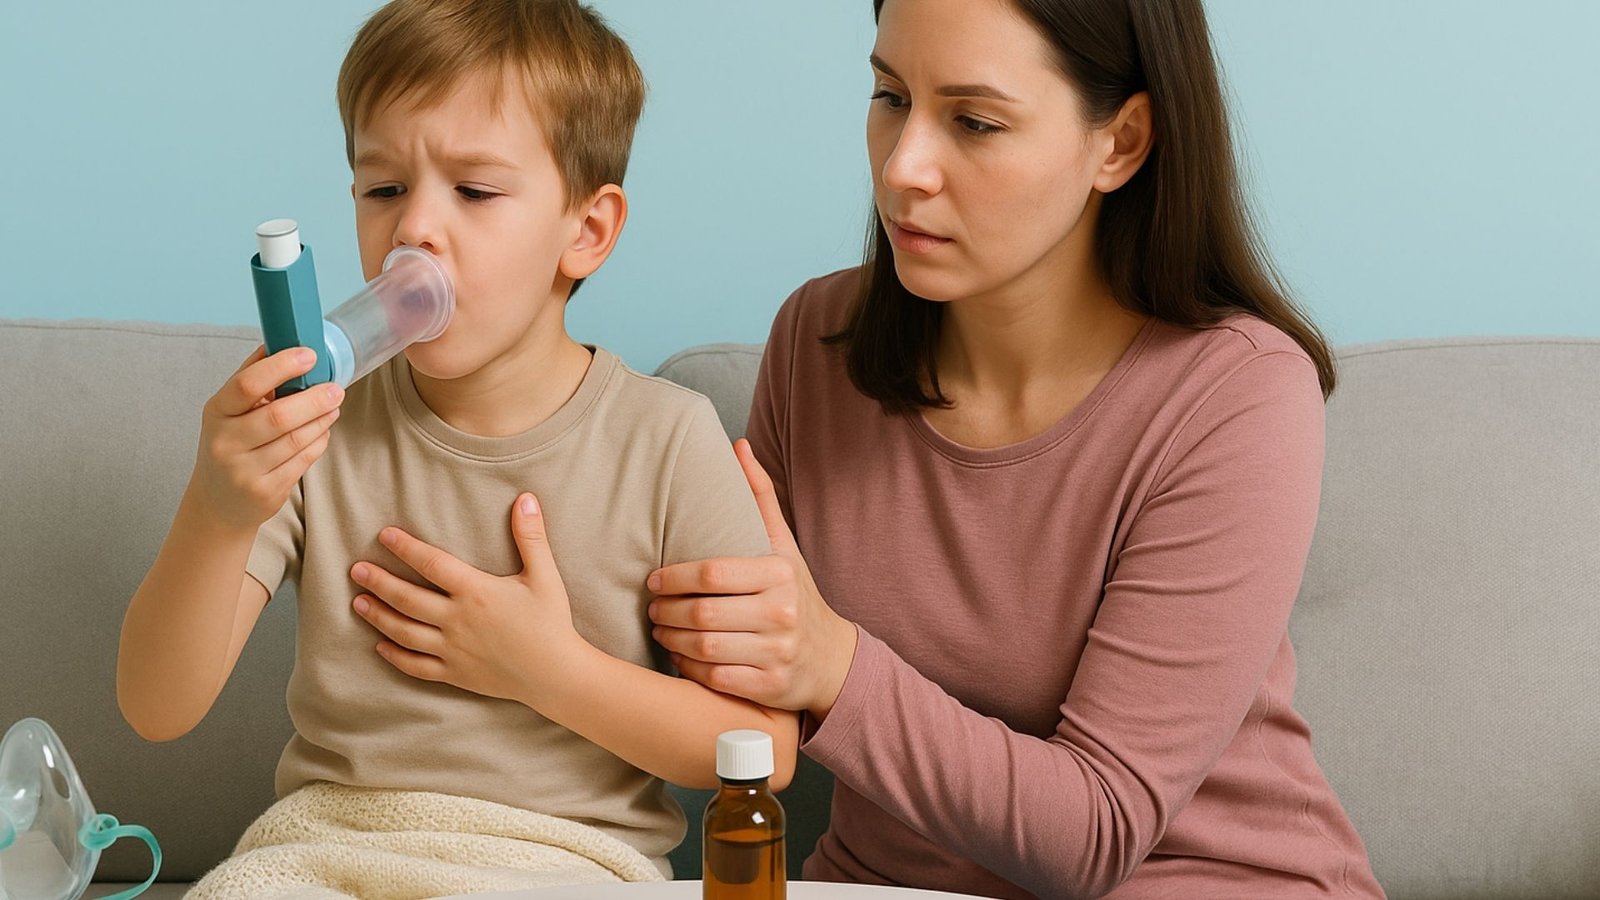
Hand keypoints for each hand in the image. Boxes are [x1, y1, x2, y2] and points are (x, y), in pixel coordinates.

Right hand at [189, 345, 343, 530]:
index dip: (281, 367)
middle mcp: (226, 442)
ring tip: (333, 406)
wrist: (217, 502)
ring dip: (322, 420)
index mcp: (217, 412)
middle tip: (336, 388)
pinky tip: (322, 431)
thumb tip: (277, 340)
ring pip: (296, 440)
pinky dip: (319, 442)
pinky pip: (303, 461)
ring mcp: (245, 471)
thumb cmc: (229, 444)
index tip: (309, 355)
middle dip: (314, 400)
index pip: (247, 385)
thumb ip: (252, 378)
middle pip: (279, 416)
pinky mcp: (266, 492)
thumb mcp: (228, 411)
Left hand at [349, 493, 585, 704]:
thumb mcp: (545, 576)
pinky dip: (395, 656)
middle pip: (408, 598)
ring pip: (405, 631)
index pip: (432, 564)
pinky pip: (416, 665)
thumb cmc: (551, 623)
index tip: (385, 535)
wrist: (556, 675)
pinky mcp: (455, 673)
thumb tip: (525, 498)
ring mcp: (452, 649)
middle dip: (379, 582)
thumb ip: (531, 537)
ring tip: (359, 602)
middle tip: (356, 569)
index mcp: (477, 592)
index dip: (406, 548)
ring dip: (379, 616)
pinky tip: (380, 646)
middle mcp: (458, 620)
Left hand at [647, 439, 857, 719]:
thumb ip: (759, 496)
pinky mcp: (768, 687)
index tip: (654, 579)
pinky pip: (713, 677)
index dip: (674, 577)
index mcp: (779, 574)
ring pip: (703, 647)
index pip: (712, 574)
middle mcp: (781, 613)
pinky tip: (680, 656)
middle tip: (651, 608)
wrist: (830, 658)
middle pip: (702, 613)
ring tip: (659, 629)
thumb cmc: (794, 594)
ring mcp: (776, 653)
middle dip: (666, 611)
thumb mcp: (782, 546)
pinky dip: (689, 667)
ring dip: (670, 639)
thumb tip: (738, 445)